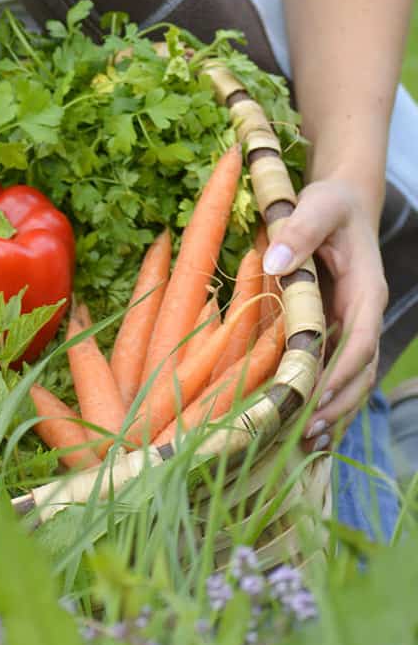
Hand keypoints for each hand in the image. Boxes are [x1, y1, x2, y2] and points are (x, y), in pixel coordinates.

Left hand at [262, 178, 386, 451]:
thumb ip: (300, 231)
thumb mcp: (316, 205)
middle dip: (337, 403)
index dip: (341, 371)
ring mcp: (351, 325)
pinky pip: (335, 370)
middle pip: (360, 371)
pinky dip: (323, 395)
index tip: (317, 395)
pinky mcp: (335, 329)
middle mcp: (363, 314)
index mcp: (366, 291)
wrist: (340, 202)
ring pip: (352, 378)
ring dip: (332, 408)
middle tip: (304, 433)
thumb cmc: (328, 203)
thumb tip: (277, 263)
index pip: (360, 341)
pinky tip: (301, 423)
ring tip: (304, 442)